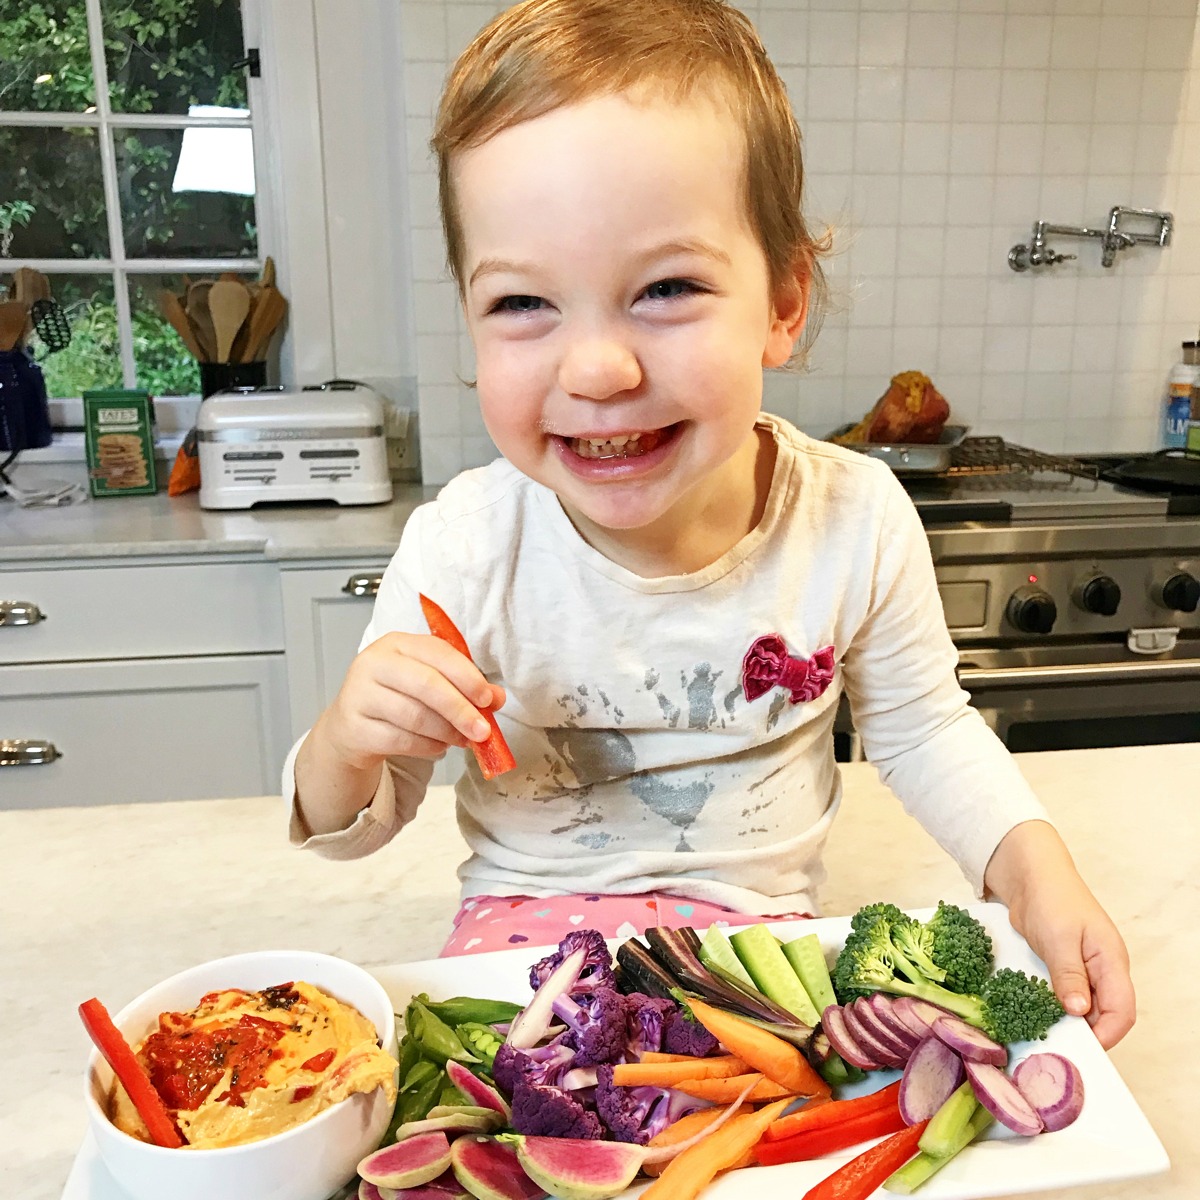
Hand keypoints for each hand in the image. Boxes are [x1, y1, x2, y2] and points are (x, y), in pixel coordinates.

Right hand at [293, 632, 504, 835]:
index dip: (467, 676)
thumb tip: (497, 698)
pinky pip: (401, 740)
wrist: (350, 727)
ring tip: (463, 739)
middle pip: (426, 683)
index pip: (437, 652)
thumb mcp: (429, 683)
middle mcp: (374, 663)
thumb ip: (464, 686)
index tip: (489, 699)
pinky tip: (439, 747)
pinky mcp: (355, 727)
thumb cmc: (396, 697)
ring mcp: (360, 695)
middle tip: (483, 730)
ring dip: (447, 732)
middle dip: (461, 709)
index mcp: (396, 643)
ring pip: (414, 715)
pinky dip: (428, 746)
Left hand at [984, 821, 1134, 1049]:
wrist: (1028, 875)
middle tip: (1057, 1044)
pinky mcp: (1063, 966)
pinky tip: (1036, 1013)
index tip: (1081, 1046)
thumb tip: (1078, 1011)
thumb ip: (1069, 974)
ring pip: (1084, 1007)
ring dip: (1067, 1020)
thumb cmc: (1050, 898)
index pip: (1122, 1010)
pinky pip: (1065, 995)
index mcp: (1111, 961)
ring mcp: (1083, 968)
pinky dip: (1053, 1006)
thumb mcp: (1059, 937)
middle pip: (1105, 1014)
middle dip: (1085, 1032)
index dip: (1106, 1033)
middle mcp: (1102, 969)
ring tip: (1044, 1031)